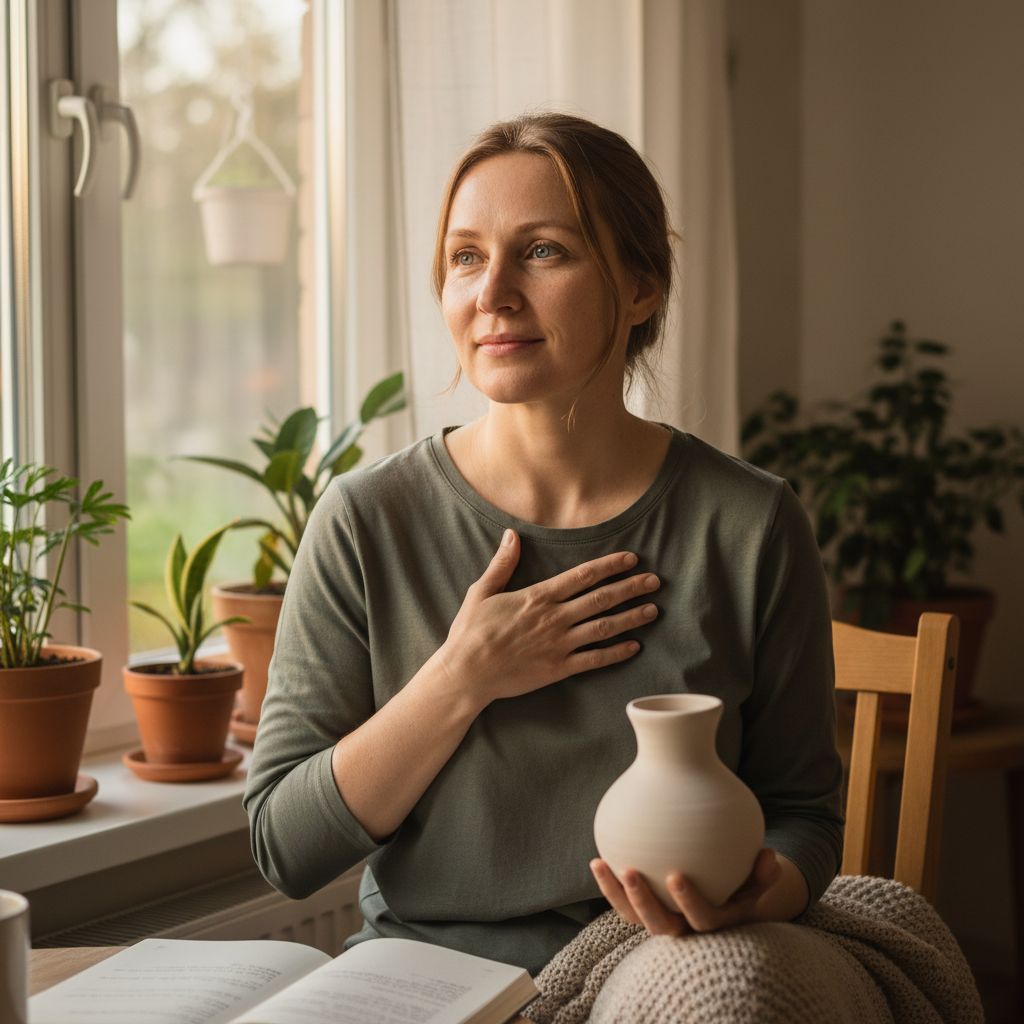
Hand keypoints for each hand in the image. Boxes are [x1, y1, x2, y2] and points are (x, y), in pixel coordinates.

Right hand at [438, 529, 659, 706]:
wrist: (466, 673)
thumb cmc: (470, 632)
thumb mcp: (482, 591)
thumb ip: (502, 563)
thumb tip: (511, 534)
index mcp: (538, 596)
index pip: (583, 575)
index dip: (610, 566)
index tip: (631, 559)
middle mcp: (554, 618)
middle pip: (601, 598)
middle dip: (631, 588)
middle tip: (655, 581)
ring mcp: (559, 644)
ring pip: (604, 627)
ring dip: (631, 617)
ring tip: (653, 609)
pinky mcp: (559, 669)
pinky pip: (595, 660)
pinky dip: (617, 653)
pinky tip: (634, 646)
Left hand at [590, 849, 781, 936]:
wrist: (725, 901)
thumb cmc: (743, 884)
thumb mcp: (758, 881)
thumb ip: (764, 872)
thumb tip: (770, 855)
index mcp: (714, 922)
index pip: (701, 919)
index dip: (689, 902)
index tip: (676, 876)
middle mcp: (685, 928)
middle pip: (660, 926)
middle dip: (643, 902)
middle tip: (630, 871)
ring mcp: (663, 921)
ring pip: (634, 917)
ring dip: (615, 893)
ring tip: (600, 864)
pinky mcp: (644, 912)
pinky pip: (624, 902)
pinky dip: (609, 885)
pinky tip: (597, 858)